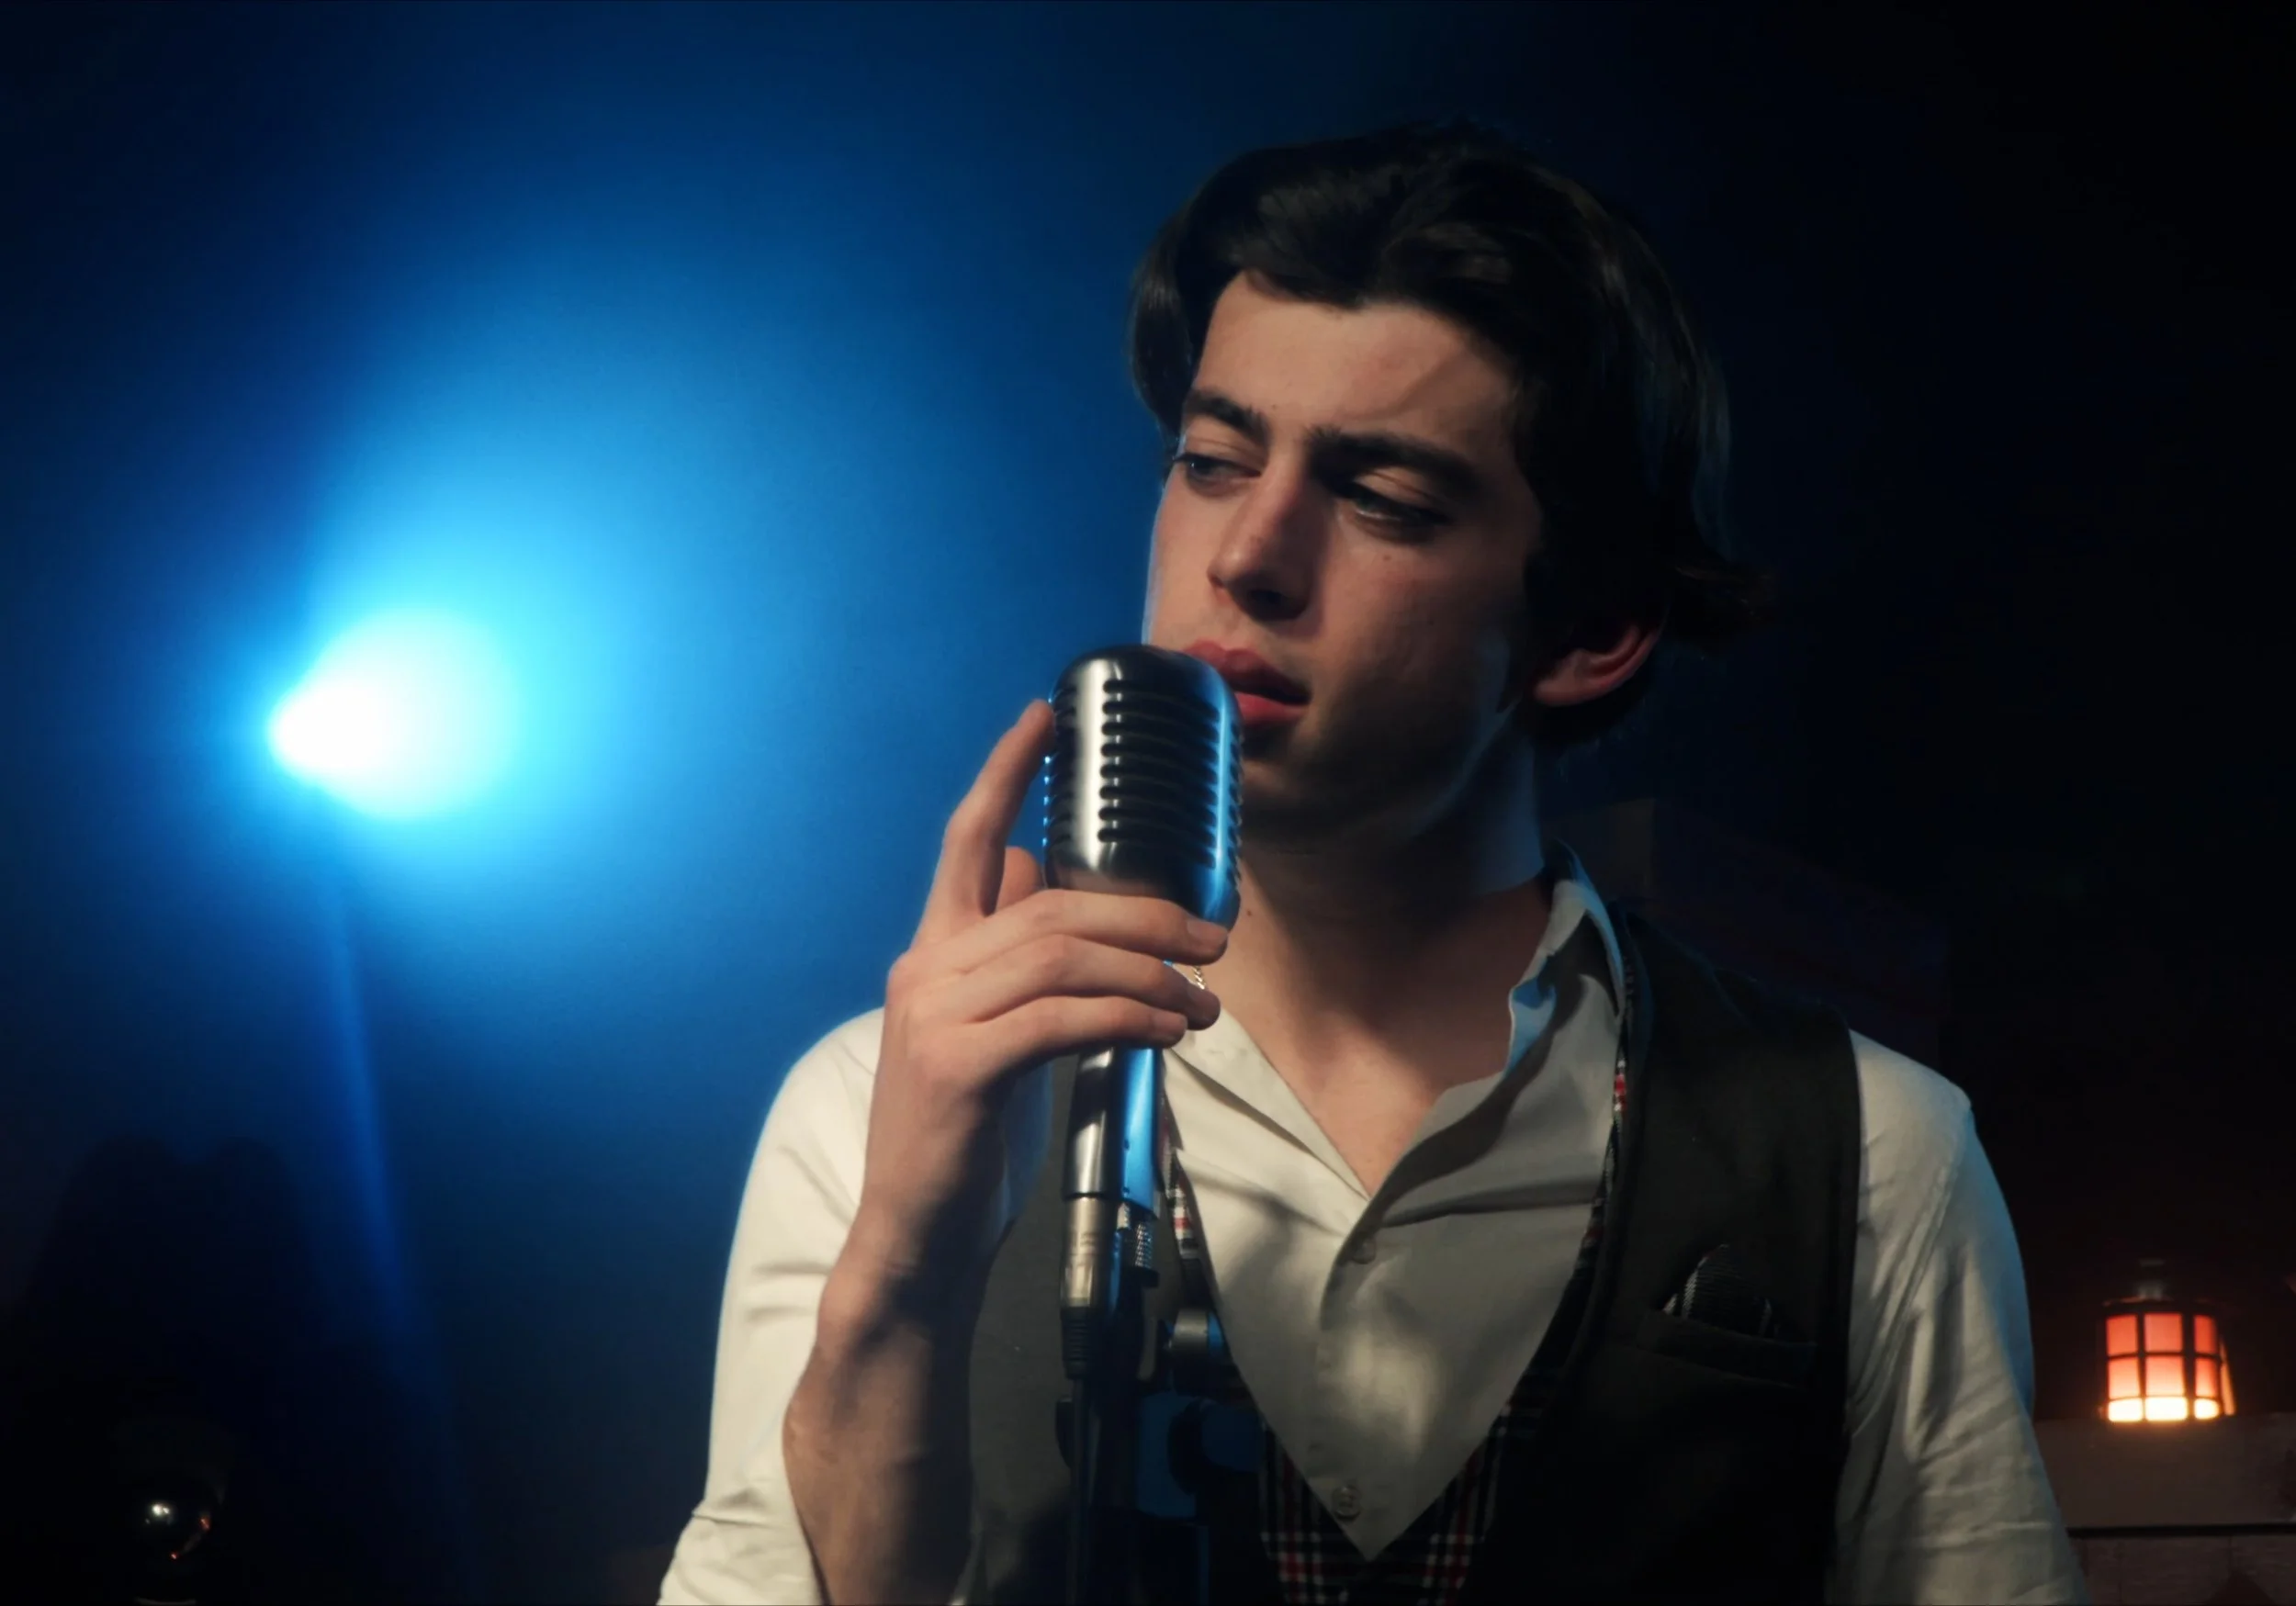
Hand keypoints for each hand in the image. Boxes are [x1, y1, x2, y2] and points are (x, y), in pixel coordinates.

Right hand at [836, 700, 1225, 1316]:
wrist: (917, 1235)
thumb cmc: (967, 1137)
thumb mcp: (993, 1034)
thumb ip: (1018, 964)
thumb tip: (1062, 894)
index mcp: (933, 952)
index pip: (968, 841)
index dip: (1006, 773)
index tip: (1045, 716)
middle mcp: (926, 967)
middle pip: (1051, 904)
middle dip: (1145, 914)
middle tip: (1214, 939)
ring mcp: (935, 1014)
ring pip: (1065, 958)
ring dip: (1152, 975)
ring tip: (1205, 1003)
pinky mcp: (959, 1066)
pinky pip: (1064, 1018)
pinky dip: (1130, 1018)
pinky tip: (1170, 1034)